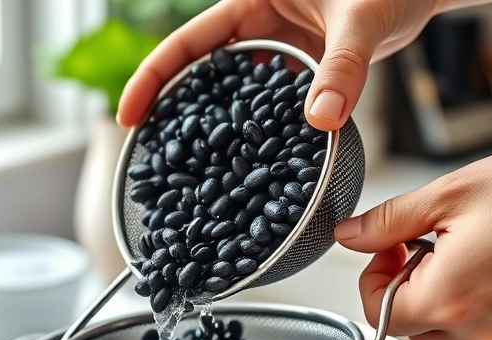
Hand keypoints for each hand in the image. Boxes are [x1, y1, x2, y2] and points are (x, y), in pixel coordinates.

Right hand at [117, 0, 491, 131]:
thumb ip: (342, 68)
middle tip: (154, 153)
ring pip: (235, 92)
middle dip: (176, 110)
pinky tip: (256, 159)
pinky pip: (271, 103)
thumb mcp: (362, 20)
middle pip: (201, 72)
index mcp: (252, 0)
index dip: (153, 77)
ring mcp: (279, 48)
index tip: (129, 114)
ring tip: (197, 169)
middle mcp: (258, 24)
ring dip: (220, 126)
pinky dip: (263, 130)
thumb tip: (321, 119)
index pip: (188, 42)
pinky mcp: (301, 67)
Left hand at [334, 142, 491, 339]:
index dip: (374, 277)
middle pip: (411, 326)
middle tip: (429, 244)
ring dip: (443, 297)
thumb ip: (390, 220)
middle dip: (408, 285)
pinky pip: (490, 332)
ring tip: (471, 250)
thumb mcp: (454, 193)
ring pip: (449, 332)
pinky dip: (482, 305)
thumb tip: (350, 235)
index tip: (391, 249)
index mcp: (449, 298)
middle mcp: (479, 332)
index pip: (377, 313)